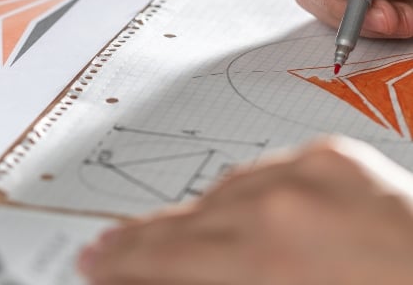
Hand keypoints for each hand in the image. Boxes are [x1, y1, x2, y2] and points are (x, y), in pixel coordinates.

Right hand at [78, 136, 412, 284]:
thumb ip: (211, 282)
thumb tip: (166, 278)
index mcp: (268, 259)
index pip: (168, 254)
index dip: (123, 260)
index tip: (96, 261)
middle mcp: (280, 204)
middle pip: (185, 219)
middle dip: (142, 238)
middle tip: (108, 247)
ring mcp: (306, 170)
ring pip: (220, 192)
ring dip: (196, 218)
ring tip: (171, 237)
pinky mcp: (330, 154)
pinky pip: (262, 172)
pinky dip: (245, 195)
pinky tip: (235, 213)